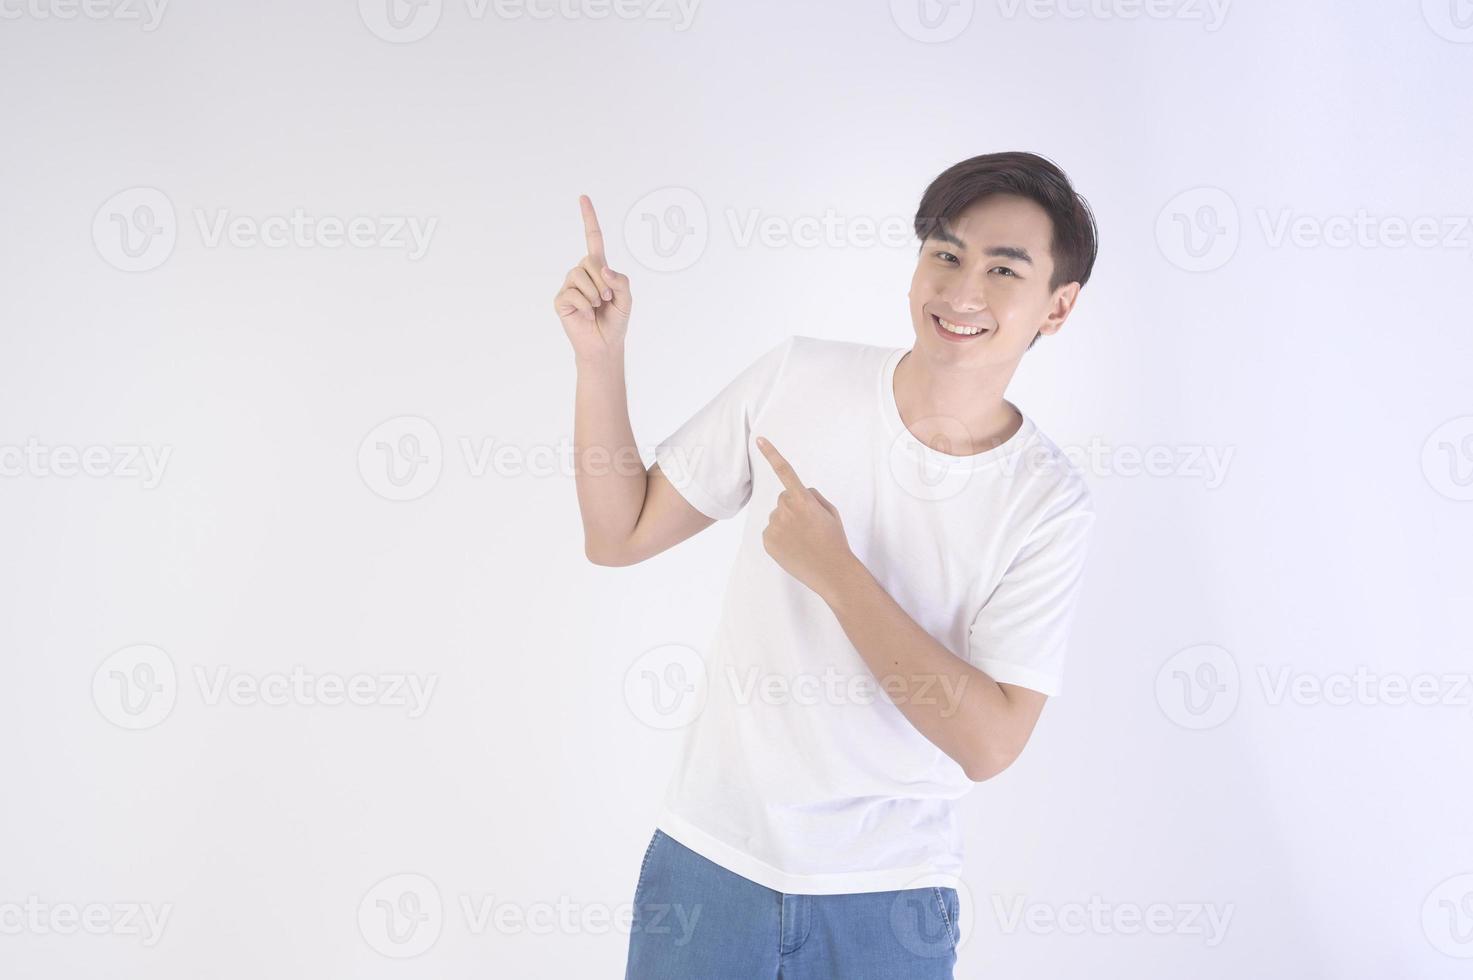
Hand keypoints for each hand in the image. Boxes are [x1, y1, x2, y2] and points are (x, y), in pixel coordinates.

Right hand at [553, 194, 632, 359]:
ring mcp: (569, 286)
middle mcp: (582, 273)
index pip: (593, 239)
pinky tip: (587, 316)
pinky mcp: (561, 300)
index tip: (583, 198)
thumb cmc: (615, 320)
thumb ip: (621, 280)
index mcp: (599, 269)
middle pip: (590, 261)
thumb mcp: (626, 298)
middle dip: (603, 281)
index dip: (589, 218)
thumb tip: (603, 270)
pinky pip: (573, 294)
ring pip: (580, 276)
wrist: (604, 344)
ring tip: (597, 308)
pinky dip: (585, 306)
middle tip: (607, 299)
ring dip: (594, 294)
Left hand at [756, 435, 855, 601]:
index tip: (760, 439)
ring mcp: (774, 527)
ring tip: (803, 540)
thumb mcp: (831, 512)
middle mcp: (785, 510)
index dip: (772, 454)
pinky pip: (771, 532)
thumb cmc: (834, 540)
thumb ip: (812, 497)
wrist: (832, 572)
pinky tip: (794, 548)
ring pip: (777, 516)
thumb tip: (799, 493)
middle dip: (793, 507)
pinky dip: (780, 537)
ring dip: (787, 523)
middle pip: (783, 499)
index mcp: (803, 500)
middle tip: (809, 525)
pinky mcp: (768, 541)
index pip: (785, 471)